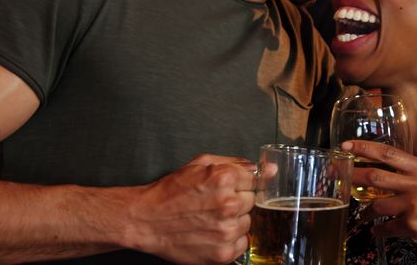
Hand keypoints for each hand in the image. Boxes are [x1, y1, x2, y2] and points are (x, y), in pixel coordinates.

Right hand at [128, 154, 255, 263]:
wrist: (147, 220)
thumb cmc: (171, 191)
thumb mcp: (200, 164)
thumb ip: (236, 163)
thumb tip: (269, 169)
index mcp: (224, 178)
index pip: (255, 180)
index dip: (239, 184)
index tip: (227, 188)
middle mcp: (229, 204)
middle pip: (253, 201)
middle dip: (237, 201)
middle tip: (213, 204)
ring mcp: (227, 230)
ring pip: (248, 223)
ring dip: (234, 221)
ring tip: (210, 219)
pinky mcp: (223, 253)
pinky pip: (243, 244)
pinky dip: (231, 240)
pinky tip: (211, 232)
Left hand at [341, 141, 416, 262]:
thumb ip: (410, 174)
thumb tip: (378, 167)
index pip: (387, 153)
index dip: (363, 148)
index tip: (346, 146)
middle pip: (375, 176)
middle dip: (352, 176)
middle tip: (338, 176)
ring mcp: (415, 205)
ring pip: (376, 205)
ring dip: (366, 212)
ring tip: (365, 214)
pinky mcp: (411, 226)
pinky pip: (384, 226)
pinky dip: (379, 230)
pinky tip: (379, 230)